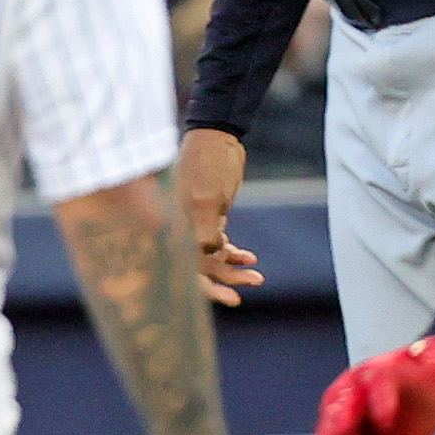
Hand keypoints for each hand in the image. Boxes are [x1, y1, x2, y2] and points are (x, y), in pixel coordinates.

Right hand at [174, 126, 258, 305]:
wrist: (218, 136)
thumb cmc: (209, 164)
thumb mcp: (209, 198)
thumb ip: (205, 229)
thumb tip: (211, 257)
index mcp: (175, 227)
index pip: (187, 268)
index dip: (207, 288)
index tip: (232, 298)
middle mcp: (181, 229)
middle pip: (199, 268)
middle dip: (224, 282)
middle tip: (249, 289)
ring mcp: (194, 223)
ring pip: (211, 257)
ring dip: (233, 268)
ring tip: (258, 276)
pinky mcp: (208, 216)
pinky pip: (218, 243)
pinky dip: (233, 252)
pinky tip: (250, 257)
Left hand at [303, 337, 434, 434]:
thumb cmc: (408, 423)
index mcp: (339, 432)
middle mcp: (343, 407)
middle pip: (330, 430)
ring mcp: (361, 385)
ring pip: (343, 399)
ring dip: (340, 417)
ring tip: (339, 432)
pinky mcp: (387, 369)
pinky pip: (380, 381)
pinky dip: (381, 399)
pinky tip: (385, 418)